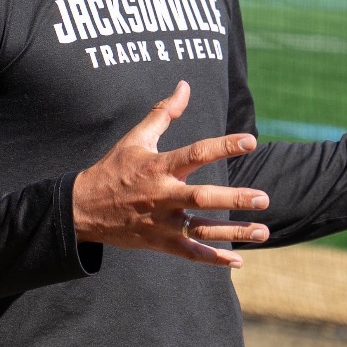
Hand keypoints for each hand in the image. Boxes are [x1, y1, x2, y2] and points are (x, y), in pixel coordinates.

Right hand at [71, 81, 270, 268]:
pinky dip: (213, 259)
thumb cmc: (113, 169)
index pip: (196, 153)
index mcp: (158, 167)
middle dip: (234, 199)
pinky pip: (190, 253)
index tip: (251, 141)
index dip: (224, 146)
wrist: (82, 209)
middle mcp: (162, 195)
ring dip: (233, 232)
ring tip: (263, 232)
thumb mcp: (135, 138)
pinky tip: (237, 260)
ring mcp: (161, 222)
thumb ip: (163, 112)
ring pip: (202, 230)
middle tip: (263, 198)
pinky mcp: (159, 242)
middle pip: (202, 197)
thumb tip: (184, 85)